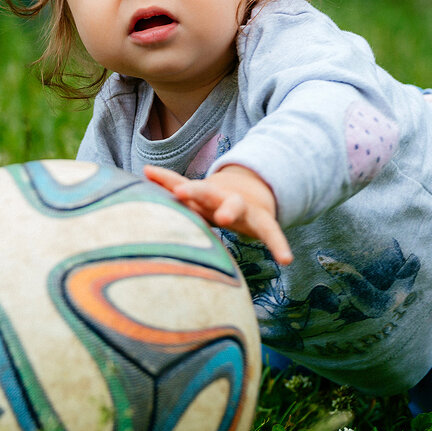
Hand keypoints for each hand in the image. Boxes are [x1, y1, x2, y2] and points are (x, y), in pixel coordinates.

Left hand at [144, 164, 292, 265]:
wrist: (252, 195)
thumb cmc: (213, 201)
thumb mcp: (196, 196)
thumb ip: (171, 184)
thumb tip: (144, 170)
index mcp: (202, 194)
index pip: (181, 185)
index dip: (166, 180)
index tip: (148, 173)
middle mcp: (221, 197)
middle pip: (205, 192)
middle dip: (193, 191)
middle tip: (180, 192)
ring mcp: (243, 208)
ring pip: (236, 207)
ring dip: (229, 210)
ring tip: (225, 219)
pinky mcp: (263, 221)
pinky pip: (272, 233)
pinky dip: (278, 245)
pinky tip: (286, 259)